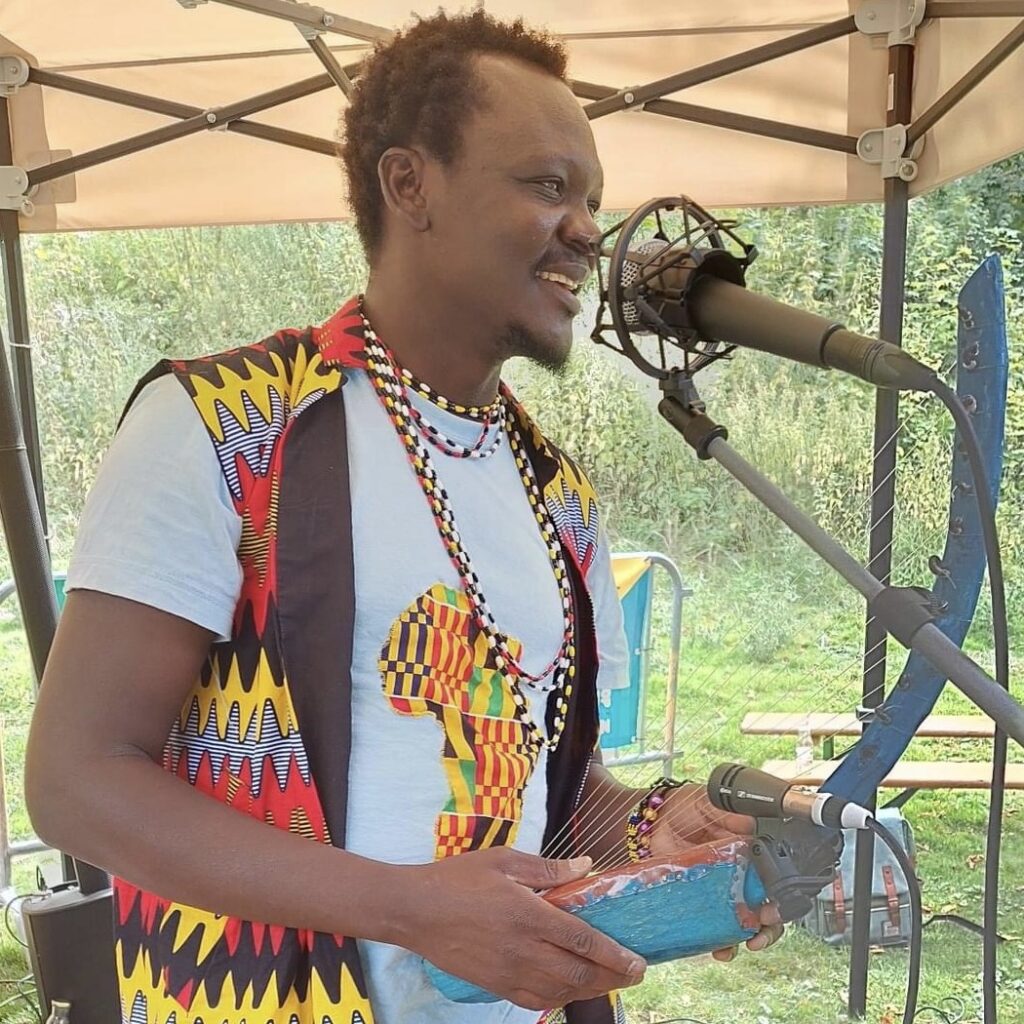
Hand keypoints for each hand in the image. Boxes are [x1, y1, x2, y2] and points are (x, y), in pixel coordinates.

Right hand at [395, 847, 646, 1009]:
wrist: (414, 911)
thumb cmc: (458, 878)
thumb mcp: (503, 860)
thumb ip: (547, 868)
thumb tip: (585, 866)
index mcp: (528, 915)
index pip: (582, 941)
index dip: (614, 954)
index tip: (638, 961)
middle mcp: (523, 950)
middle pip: (578, 973)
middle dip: (613, 977)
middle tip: (635, 974)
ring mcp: (508, 973)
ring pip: (560, 991)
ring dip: (591, 990)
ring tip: (611, 982)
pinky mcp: (494, 985)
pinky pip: (535, 1000)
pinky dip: (559, 998)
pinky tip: (570, 990)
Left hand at [647, 783, 783, 960]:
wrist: (650, 820)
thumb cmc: (682, 807)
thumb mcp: (709, 802)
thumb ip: (731, 812)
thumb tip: (751, 824)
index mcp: (747, 853)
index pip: (773, 878)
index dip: (780, 895)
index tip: (775, 904)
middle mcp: (737, 877)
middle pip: (764, 908)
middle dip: (770, 925)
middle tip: (763, 925)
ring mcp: (718, 892)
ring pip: (743, 924)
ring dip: (749, 938)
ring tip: (745, 943)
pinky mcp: (697, 903)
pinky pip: (713, 929)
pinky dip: (720, 944)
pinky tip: (720, 949)